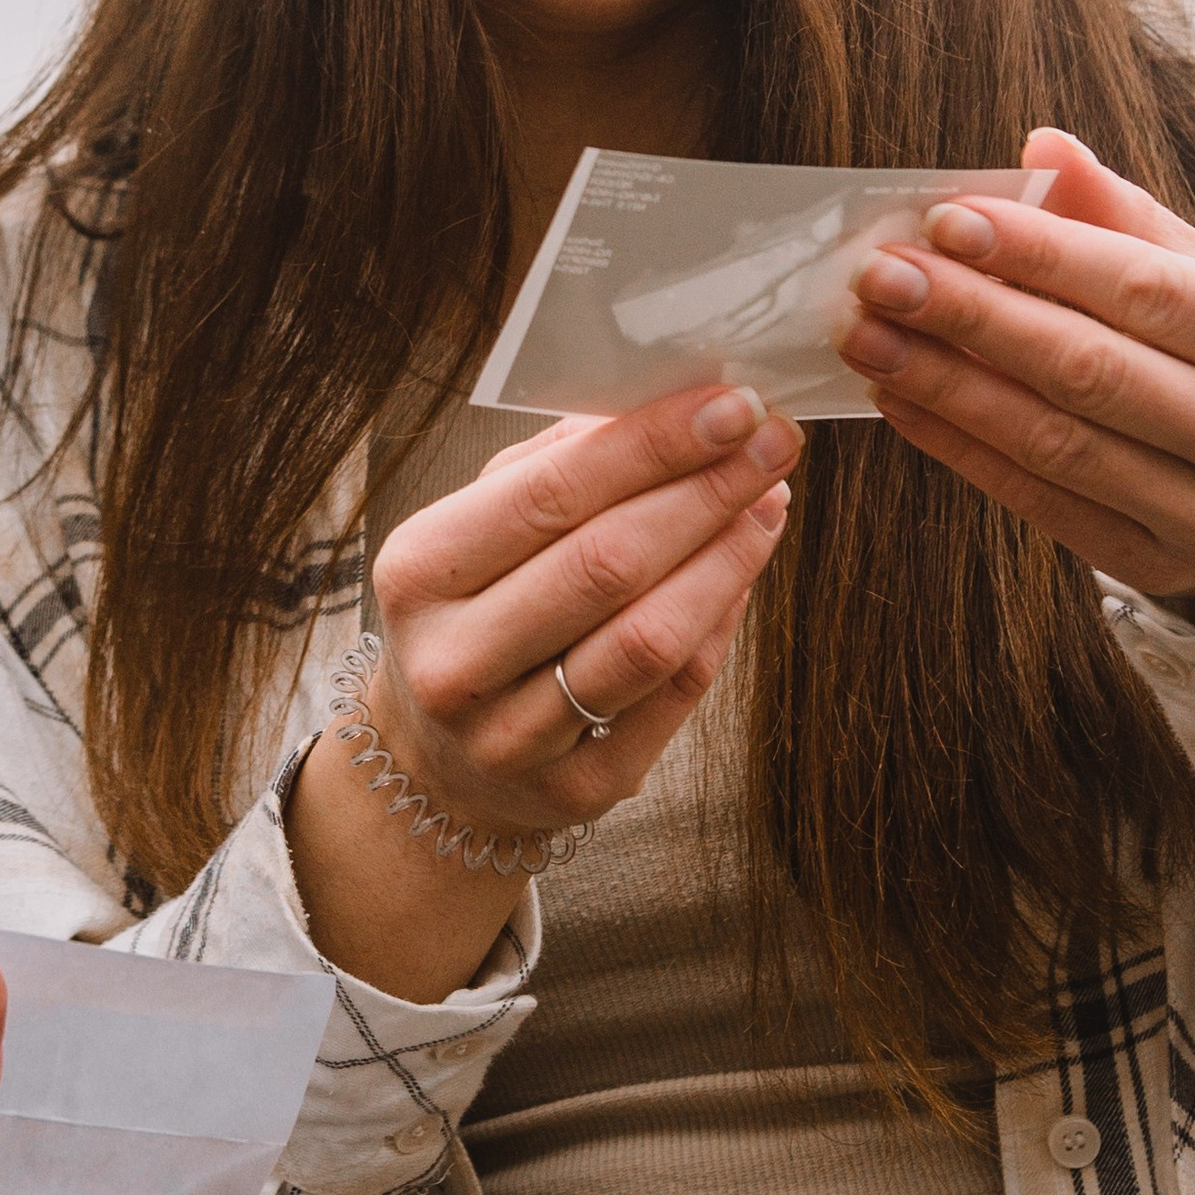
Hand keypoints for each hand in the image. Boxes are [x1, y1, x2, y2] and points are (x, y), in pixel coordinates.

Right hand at [372, 381, 802, 831]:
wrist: (437, 761)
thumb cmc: (471, 614)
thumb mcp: (475, 531)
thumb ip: (554, 466)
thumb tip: (664, 408)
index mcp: (420, 573)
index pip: (550, 495)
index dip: (652, 445)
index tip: (732, 405)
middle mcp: (455, 662)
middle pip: (608, 564)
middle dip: (706, 492)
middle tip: (773, 443)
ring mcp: (513, 737)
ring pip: (649, 638)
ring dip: (727, 557)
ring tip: (768, 501)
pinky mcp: (578, 789)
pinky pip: (674, 693)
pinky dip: (721, 621)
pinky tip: (743, 568)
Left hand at [837, 128, 1194, 619]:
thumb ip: (1129, 218)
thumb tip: (1045, 145)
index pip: (1149, 290)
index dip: (1041, 253)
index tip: (946, 220)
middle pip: (1093, 370)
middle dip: (973, 316)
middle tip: (883, 277)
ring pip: (1056, 443)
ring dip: (947, 384)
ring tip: (869, 335)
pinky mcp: (1156, 568)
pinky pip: (1039, 501)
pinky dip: (961, 446)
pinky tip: (901, 399)